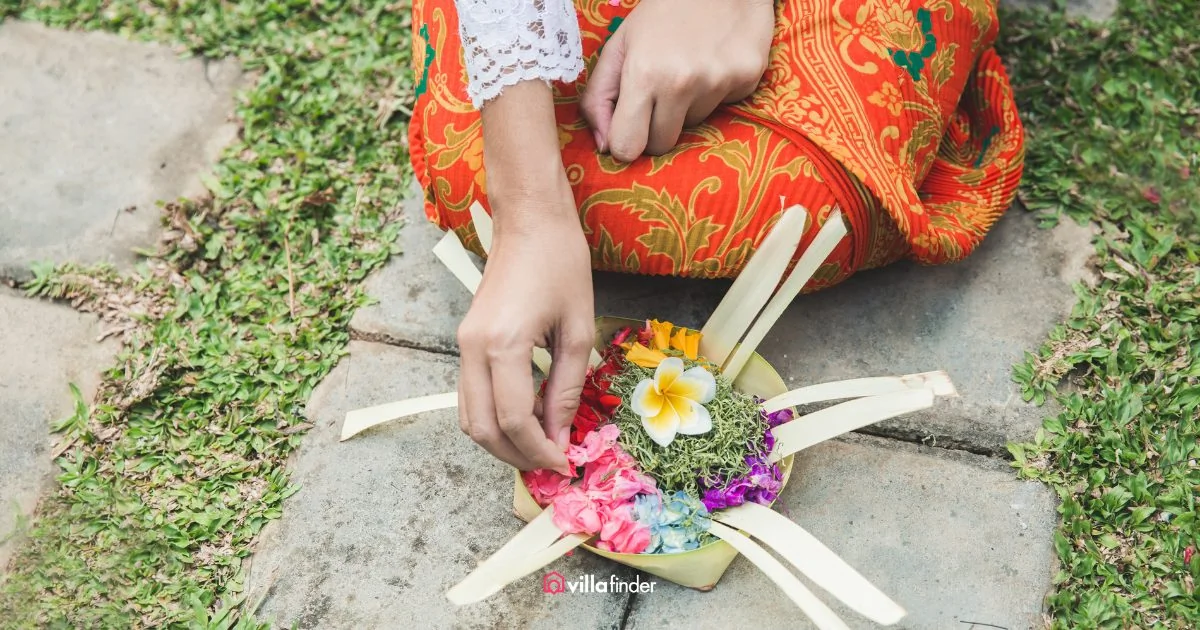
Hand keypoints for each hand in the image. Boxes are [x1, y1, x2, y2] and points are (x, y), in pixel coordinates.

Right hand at [458, 81, 594, 472]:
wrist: (529, 220)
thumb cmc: (561, 264)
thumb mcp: (579, 329)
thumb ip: (567, 388)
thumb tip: (560, 437)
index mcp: (503, 344)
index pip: (514, 420)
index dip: (540, 450)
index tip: (566, 463)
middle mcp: (473, 348)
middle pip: (481, 428)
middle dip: (516, 455)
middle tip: (551, 463)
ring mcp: (463, 344)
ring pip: (468, 416)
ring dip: (500, 441)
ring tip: (539, 447)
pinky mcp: (464, 340)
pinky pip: (470, 395)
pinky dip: (493, 417)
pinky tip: (527, 418)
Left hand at [581, 0, 774, 160]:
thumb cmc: (663, 11)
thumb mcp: (619, 46)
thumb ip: (599, 98)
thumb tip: (605, 147)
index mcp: (643, 74)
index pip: (627, 147)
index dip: (625, 141)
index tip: (630, 127)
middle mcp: (681, 82)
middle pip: (661, 145)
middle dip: (655, 126)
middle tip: (660, 93)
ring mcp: (718, 81)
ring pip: (693, 126)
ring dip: (688, 106)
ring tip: (690, 67)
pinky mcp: (747, 78)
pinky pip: (724, 107)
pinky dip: (717, 91)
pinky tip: (714, 60)